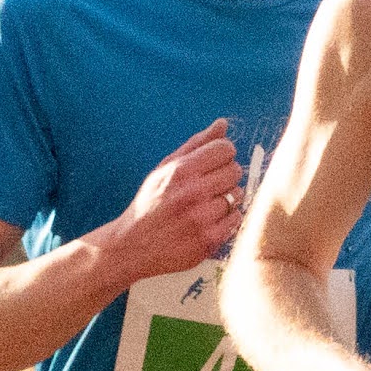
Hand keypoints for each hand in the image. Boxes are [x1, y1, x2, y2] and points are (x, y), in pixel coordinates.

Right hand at [100, 122, 247, 286]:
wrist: (132, 246)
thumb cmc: (150, 204)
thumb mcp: (164, 170)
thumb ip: (196, 145)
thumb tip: (223, 123)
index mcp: (180, 172)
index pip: (225, 148)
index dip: (222, 154)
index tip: (213, 163)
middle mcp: (192, 193)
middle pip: (235, 170)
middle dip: (225, 175)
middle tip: (208, 186)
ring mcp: (202, 218)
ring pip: (238, 195)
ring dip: (226, 198)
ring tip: (205, 205)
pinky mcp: (209, 240)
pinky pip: (237, 219)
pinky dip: (226, 219)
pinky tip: (208, 221)